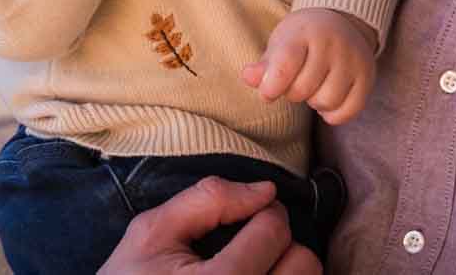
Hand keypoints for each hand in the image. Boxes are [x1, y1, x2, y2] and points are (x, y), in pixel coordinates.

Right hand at [99, 177, 320, 274]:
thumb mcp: (150, 234)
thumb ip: (207, 200)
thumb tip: (265, 189)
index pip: (275, 229)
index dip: (261, 211)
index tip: (244, 217)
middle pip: (304, 261)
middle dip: (281, 242)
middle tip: (251, 243)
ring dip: (286, 268)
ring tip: (254, 266)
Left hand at [240, 8, 378, 124]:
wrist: (341, 23)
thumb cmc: (302, 39)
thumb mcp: (280, 43)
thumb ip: (264, 65)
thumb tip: (248, 77)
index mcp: (305, 32)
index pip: (285, 65)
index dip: (271, 86)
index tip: (267, 93)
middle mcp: (333, 43)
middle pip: (303, 90)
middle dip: (293, 92)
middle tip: (295, 81)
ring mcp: (354, 59)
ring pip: (326, 102)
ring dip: (314, 102)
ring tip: (313, 87)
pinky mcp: (367, 77)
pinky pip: (348, 111)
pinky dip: (334, 113)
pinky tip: (329, 99)